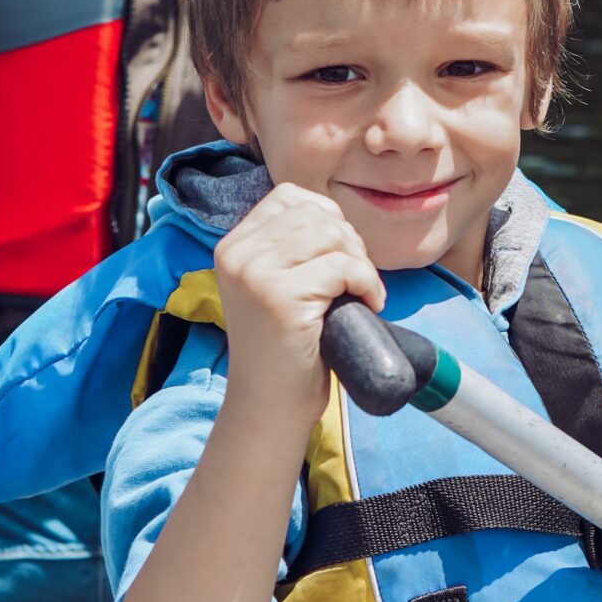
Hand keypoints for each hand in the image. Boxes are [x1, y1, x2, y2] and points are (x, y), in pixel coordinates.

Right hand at [213, 182, 384, 427]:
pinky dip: (368, 282)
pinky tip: (369, 303)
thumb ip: (287, 248)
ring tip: (361, 291)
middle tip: (357, 279)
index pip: (289, 197)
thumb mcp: (272, 284)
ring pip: (332, 235)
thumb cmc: (284, 347)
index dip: (327, 218)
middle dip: (349, 241)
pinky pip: (343, 267)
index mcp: (232, 245)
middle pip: (315, 214)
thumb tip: (335, 218)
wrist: (269, 404)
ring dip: (361, 262)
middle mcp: (237, 254)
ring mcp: (255, 274)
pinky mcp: (281, 297)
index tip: (341, 254)